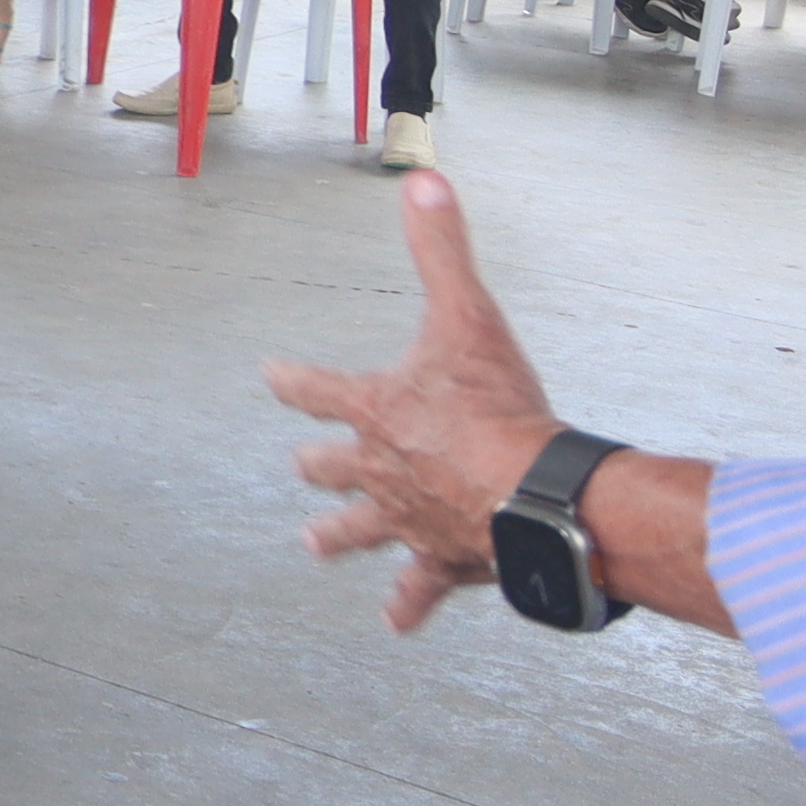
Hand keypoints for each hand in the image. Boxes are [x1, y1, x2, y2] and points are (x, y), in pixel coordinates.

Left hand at [263, 174, 569, 635]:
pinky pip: (420, 588)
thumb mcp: (467, 316)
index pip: (317, 388)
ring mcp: (406, 520)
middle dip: (318, 465)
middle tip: (304, 467)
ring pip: (358, 532)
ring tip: (315, 546)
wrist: (534, 496)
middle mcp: (380, 469)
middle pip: (331, 467)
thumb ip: (441, 249)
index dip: (294, 380)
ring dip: (338, 537)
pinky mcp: (441, 561)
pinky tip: (397, 623)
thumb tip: (424, 181)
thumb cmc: (498, 410)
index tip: (271, 376)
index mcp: (378, 410)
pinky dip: (409, 604)